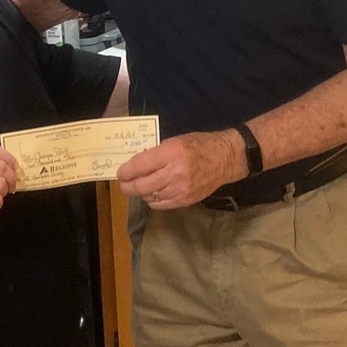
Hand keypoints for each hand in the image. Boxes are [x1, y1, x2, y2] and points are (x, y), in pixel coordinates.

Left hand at [115, 130, 246, 209]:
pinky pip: (160, 205)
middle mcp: (175, 173)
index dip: (125, 171)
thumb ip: (155, 154)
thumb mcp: (175, 141)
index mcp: (171, 153)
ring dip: (140, 192)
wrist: (225, 159)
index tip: (120, 173)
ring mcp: (181, 189)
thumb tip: (136, 166)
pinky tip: (154, 192)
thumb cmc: (199, 145)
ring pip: (149, 197)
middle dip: (127, 186)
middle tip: (124, 183)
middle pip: (141, 185)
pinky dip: (153, 200)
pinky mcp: (186, 200)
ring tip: (140, 186)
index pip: (139, 166)